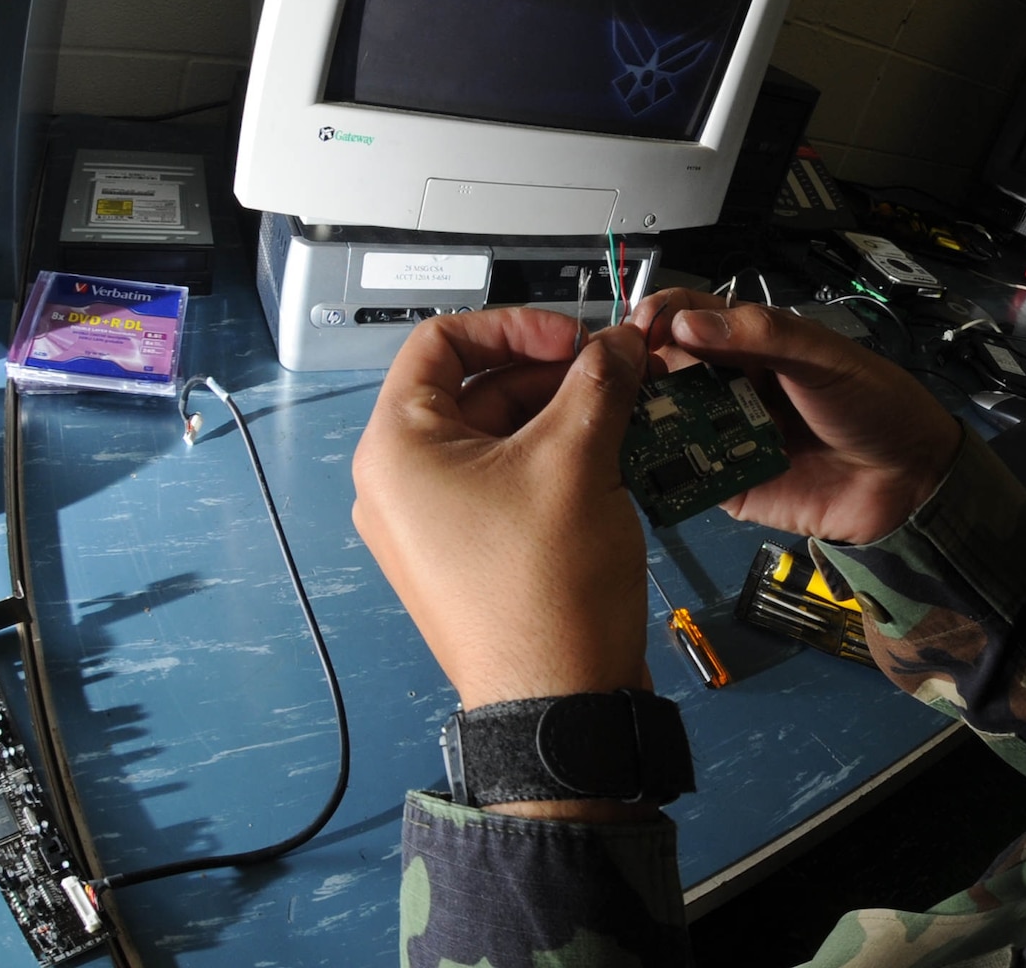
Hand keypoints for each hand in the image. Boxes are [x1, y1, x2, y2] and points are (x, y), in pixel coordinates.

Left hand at [352, 308, 651, 710]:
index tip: (576, 339)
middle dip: (553, 374)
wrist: (558, 699)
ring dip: (563, 416)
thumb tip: (622, 341)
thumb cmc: (544, 585)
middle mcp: (399, 481)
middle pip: (476, 388)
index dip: (514, 325)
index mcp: (397, 447)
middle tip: (619, 375)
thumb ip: (600, 383)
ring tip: (627, 417)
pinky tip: (613, 459)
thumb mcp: (577, 461)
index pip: (442, 342)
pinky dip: (556, 460)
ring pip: (499, 436)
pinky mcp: (468, 552)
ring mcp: (432, 522)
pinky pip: (507, 481)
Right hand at [633, 289, 961, 544]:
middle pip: (668, 368)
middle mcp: (731, 386)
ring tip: (625, 414)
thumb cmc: (874, 403)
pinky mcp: (729, 484)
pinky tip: (641, 460)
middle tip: (626, 373)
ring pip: (667, 420)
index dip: (662, 315)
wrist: (909, 477)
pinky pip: (686, 474)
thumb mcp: (824, 356)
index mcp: (752, 345)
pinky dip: (661, 468)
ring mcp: (726, 435)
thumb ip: (763, 336)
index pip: (692, 317)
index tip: (643, 325)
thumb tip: (688, 324)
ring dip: (643, 415)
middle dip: (642, 367)